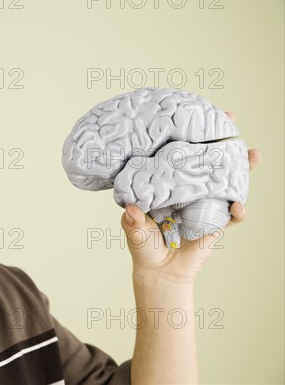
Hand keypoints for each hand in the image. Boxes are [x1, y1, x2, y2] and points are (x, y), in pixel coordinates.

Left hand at [120, 112, 261, 285]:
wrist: (159, 271)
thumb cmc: (143, 244)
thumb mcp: (134, 230)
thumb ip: (133, 222)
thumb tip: (132, 212)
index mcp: (166, 183)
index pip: (177, 154)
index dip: (186, 135)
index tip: (193, 114)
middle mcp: (187, 188)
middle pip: (206, 159)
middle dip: (219, 139)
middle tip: (230, 119)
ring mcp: (204, 203)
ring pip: (226, 180)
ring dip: (242, 167)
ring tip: (252, 154)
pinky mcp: (217, 222)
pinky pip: (232, 213)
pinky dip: (238, 209)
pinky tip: (239, 206)